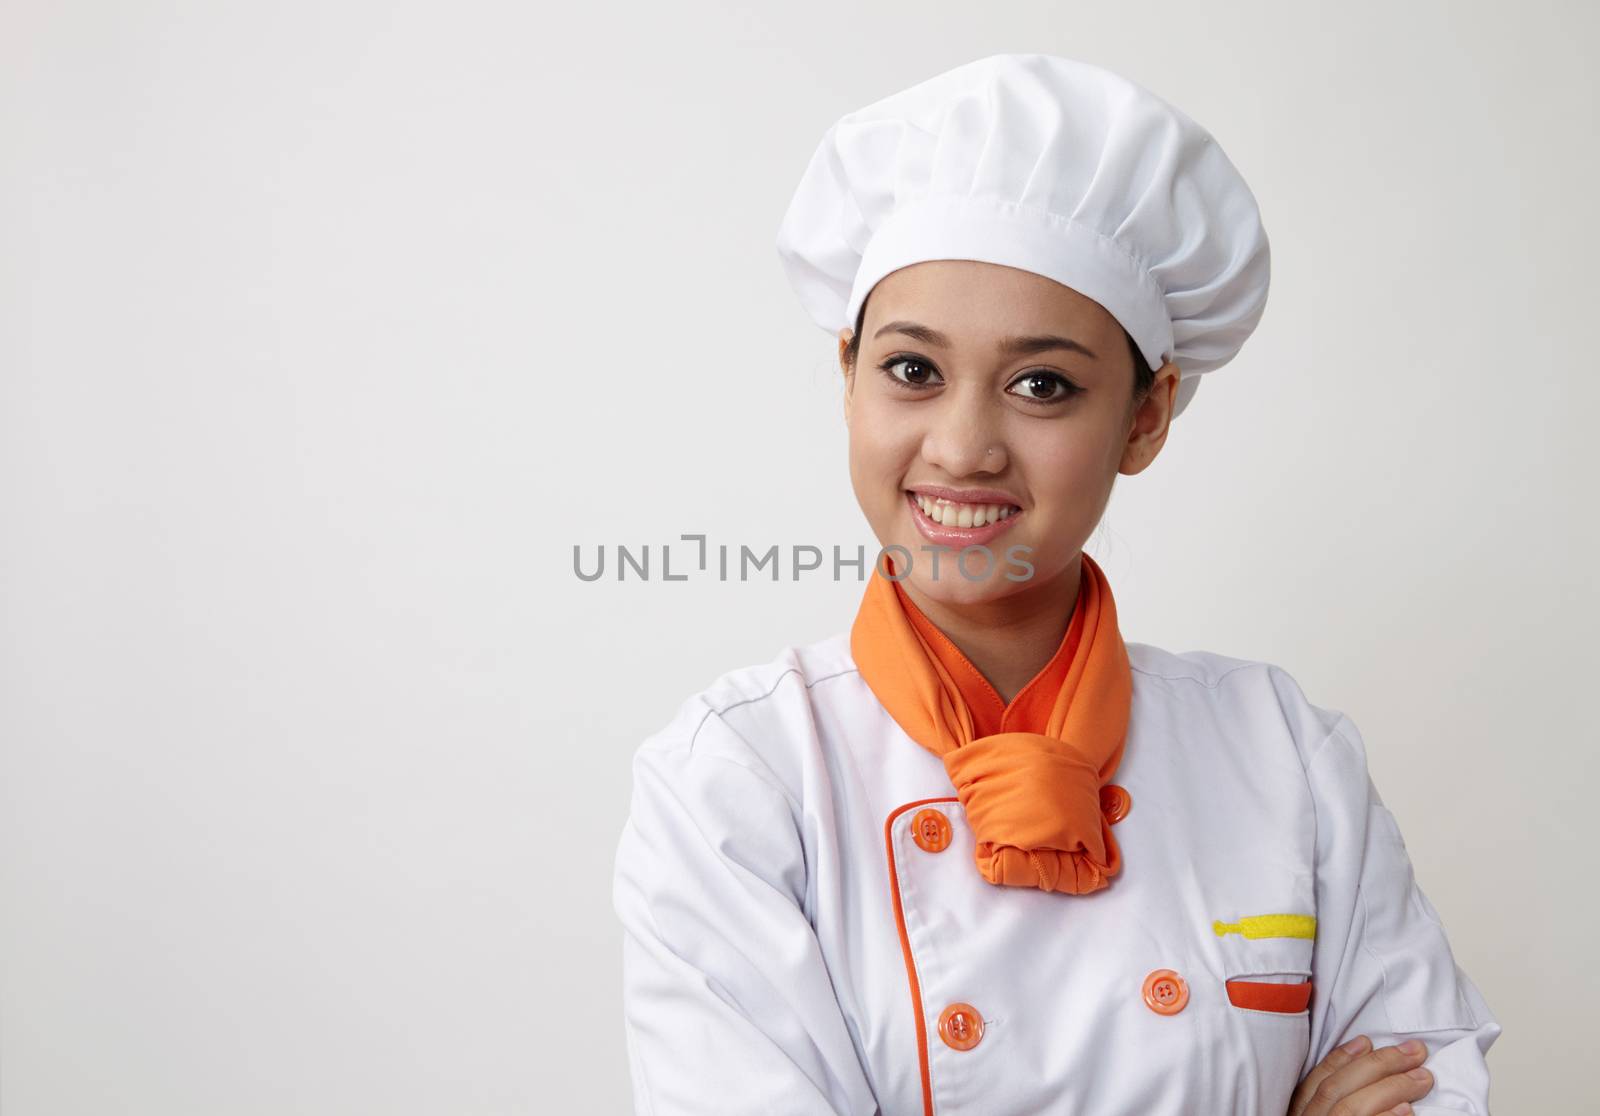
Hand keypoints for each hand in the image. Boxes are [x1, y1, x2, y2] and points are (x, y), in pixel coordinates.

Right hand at [1287, 1034, 1434, 1115]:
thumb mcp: (1322, 1111)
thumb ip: (1335, 1096)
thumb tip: (1364, 1056)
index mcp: (1299, 1114)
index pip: (1315, 1081)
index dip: (1339, 1058)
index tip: (1366, 1040)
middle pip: (1335, 1089)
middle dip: (1376, 1066)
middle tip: (1414, 1052)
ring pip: (1351, 1108)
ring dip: (1390, 1089)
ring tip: (1422, 1078)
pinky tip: (1407, 1110)